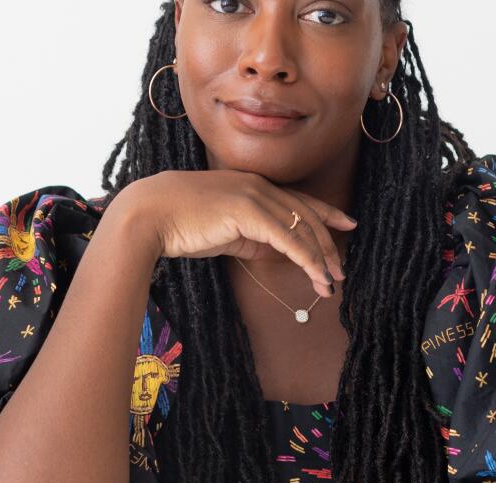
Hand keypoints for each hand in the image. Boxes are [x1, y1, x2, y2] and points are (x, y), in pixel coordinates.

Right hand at [117, 169, 356, 297]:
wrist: (148, 215)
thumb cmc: (180, 225)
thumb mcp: (225, 231)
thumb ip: (252, 237)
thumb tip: (278, 251)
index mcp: (252, 186)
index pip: (298, 200)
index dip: (326, 212)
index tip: (347, 223)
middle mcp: (258, 185)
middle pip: (306, 215)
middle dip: (327, 244)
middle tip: (341, 270)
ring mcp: (254, 195)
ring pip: (301, 228)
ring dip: (320, 258)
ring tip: (331, 284)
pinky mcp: (248, 211)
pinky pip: (288, 238)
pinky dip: (306, 259)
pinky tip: (316, 276)